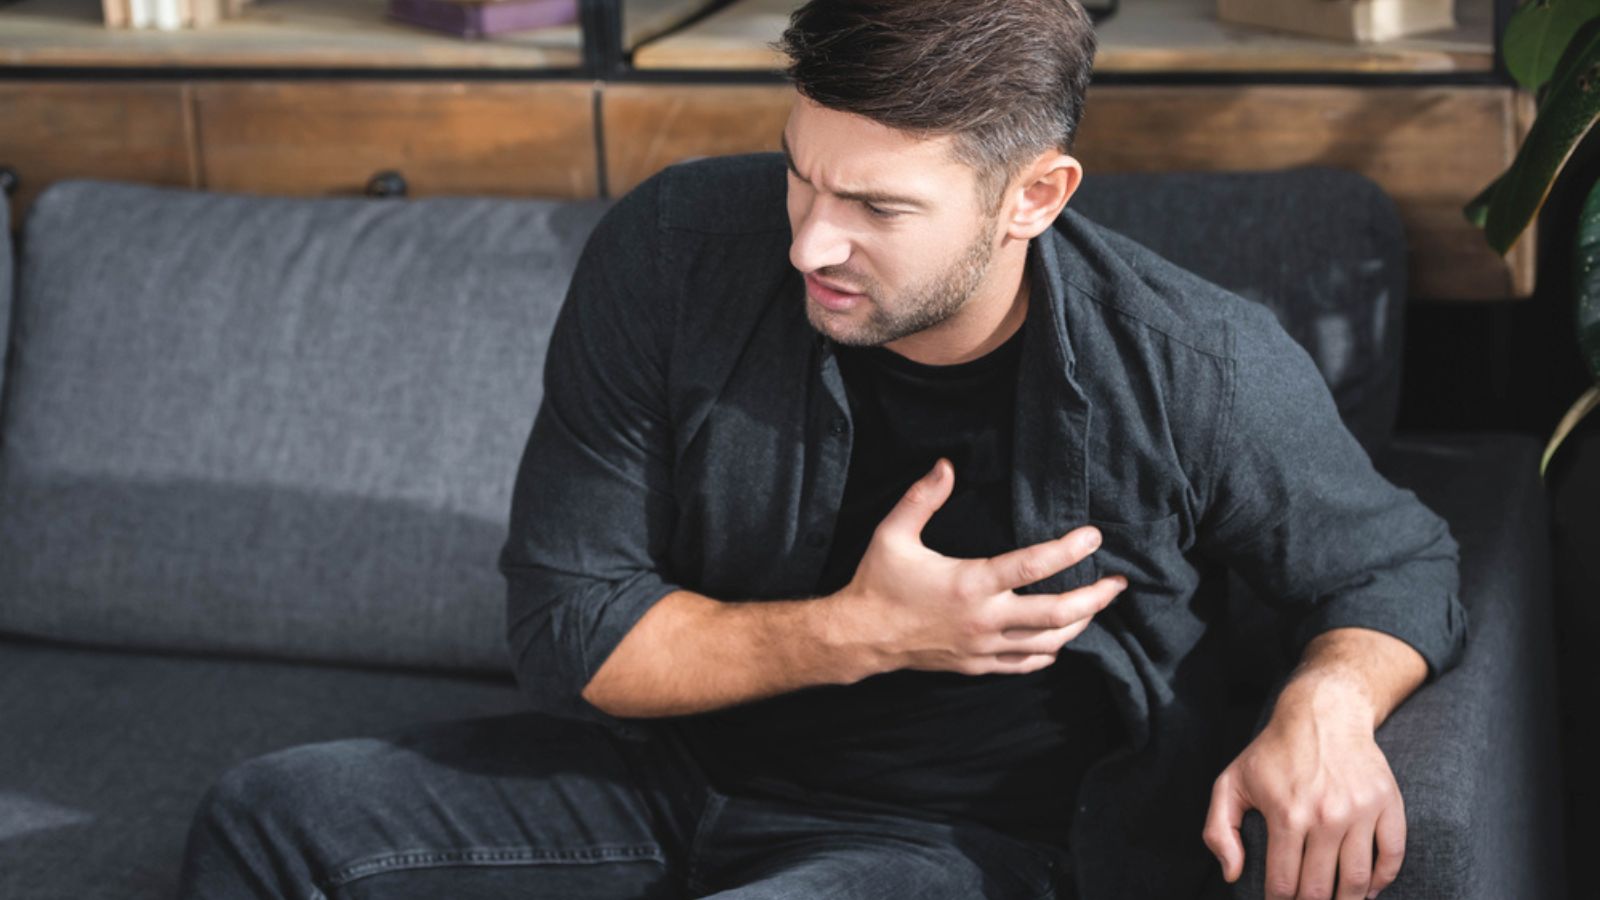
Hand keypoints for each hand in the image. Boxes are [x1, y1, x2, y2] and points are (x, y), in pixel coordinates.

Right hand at [838, 457, 1126, 676]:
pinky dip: (1048, 652)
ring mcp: (983, 647)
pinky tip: (1059, 641)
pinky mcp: (978, 666)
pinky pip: (1024, 664)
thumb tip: (947, 465)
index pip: (1031, 567)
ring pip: (1048, 643)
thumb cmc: (878, 582)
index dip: (1068, 551)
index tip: (1093, 536)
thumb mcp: (893, 534)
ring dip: (1079, 625)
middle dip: (1094, 598)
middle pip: (1056, 614)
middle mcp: (984, 619)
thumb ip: (922, 498)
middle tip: (1118, 583)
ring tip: (1097, 607)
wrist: (860, 637)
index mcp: (970, 584)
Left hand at [1203, 675, 1405, 899]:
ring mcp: (1360, 810)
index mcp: (1286, 813)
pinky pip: (1392, 856)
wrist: (1323, 714)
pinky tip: (1366, 890)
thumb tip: (1231, 873)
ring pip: (1357, 880)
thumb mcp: (1231, 782)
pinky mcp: (1387, 803)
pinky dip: (1381, 882)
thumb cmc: (1273, 752)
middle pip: (1320, 889)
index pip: (1283, 883)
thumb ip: (1219, 829)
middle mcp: (1326, 815)